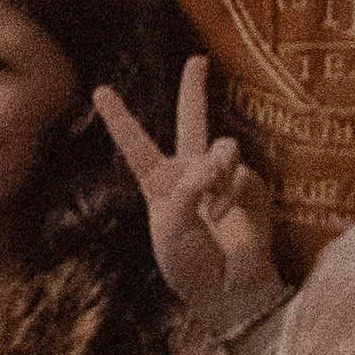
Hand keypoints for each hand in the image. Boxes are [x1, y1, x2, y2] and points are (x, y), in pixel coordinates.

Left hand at [93, 66, 280, 347]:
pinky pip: (241, 175)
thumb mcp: (169, 224)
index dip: (120, 118)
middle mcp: (191, 174)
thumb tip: (222, 158)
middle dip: (194, 89)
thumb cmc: (188, 265)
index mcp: (160, 184)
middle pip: (191, 120)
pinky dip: (231, 197)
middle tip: (198, 61)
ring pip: (221, 147)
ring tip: (213, 208)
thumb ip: (188, 184)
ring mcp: (224, 179)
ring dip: (215, 171)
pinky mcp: (252, 189)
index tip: (102, 89)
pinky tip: (227, 219)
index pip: (136, 145)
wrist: (226, 293)